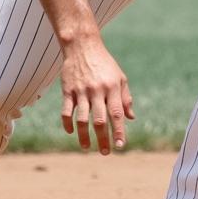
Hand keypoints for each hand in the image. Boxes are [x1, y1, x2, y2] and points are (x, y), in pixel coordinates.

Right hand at [59, 38, 134, 154]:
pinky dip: (68, 124)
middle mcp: (97, 90)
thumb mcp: (120, 77)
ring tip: (86, 148)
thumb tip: (131, 118)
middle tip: (105, 152)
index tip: (120, 145)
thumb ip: (125, 98)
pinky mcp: (67, 90)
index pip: (117, 114)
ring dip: (84, 136)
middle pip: (100, 120)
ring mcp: (81, 91)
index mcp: (112, 87)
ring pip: (82, 119)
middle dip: (102, 139)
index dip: (118, 131)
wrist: (82, 45)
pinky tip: (71, 132)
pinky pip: (66, 111)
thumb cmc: (104, 63)